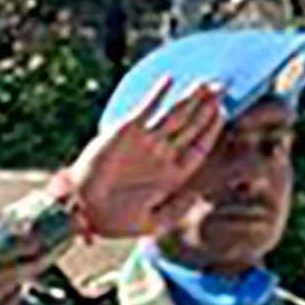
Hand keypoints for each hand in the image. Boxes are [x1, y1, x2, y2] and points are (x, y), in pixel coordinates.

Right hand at [52, 79, 224, 240]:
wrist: (82, 209)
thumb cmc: (113, 220)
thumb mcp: (151, 224)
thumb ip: (175, 211)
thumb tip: (195, 194)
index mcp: (171, 175)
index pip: (198, 147)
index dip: (211, 130)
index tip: (223, 113)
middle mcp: (161, 155)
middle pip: (191, 126)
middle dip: (207, 107)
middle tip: (223, 87)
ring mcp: (145, 141)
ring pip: (174, 115)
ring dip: (190, 98)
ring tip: (207, 82)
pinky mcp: (126, 132)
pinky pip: (146, 109)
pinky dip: (158, 94)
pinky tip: (170, 80)